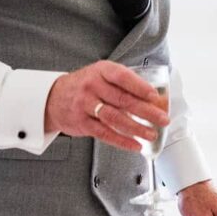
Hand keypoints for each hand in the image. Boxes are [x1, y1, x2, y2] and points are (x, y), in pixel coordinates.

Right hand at [44, 60, 168, 151]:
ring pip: (114, 118)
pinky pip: (104, 133)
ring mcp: (85, 105)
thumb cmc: (86, 85)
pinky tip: (135, 144)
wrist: (53, 97)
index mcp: (102, 71)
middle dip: (146, 111)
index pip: (123, 77)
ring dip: (136, 128)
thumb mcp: (102, 75)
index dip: (140, 87)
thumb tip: (155, 100)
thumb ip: (125, 84)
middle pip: (123, 100)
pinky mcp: (81, 123)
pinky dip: (121, 141)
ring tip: (151, 134)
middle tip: (163, 119)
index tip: (155, 96)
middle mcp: (92, 86)